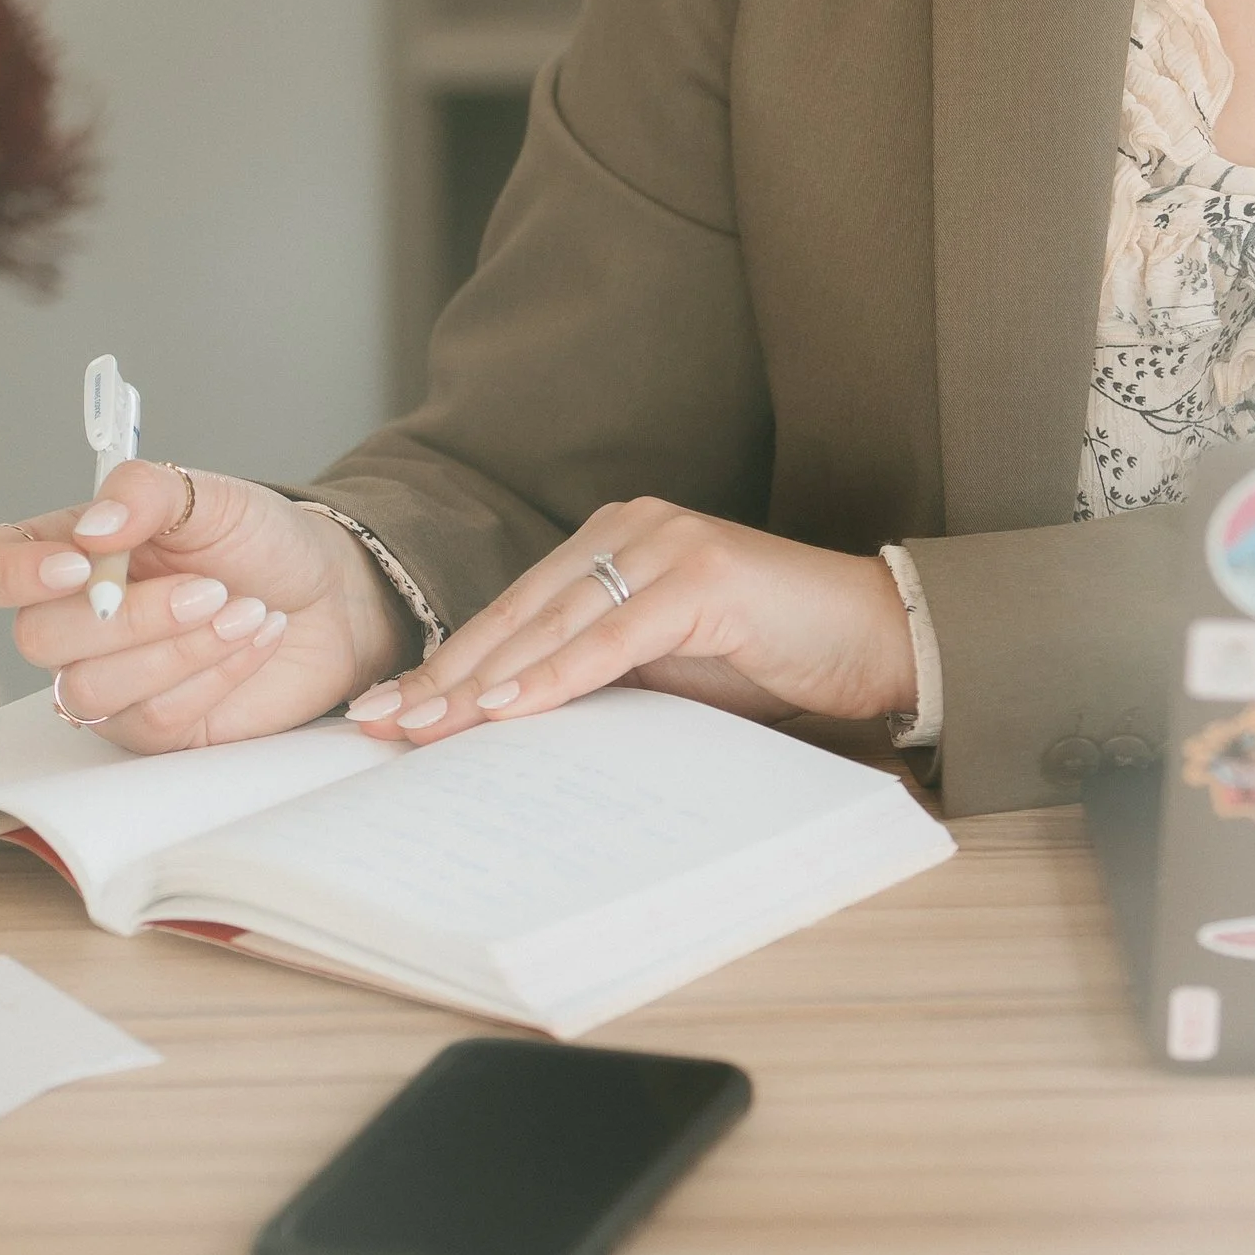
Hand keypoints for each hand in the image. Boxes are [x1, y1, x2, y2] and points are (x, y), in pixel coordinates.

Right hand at [0, 466, 411, 751]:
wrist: (329, 594)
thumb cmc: (259, 541)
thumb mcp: (211, 495)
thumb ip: (147, 493)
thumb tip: (91, 527)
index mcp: (63, 552)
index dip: (1, 574)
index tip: (77, 563)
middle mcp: (71, 621)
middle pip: (37, 639)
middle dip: (134, 615)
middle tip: (212, 586)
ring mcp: (106, 680)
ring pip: (93, 688)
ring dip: (181, 648)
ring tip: (246, 609)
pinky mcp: (150, 728)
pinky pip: (151, 721)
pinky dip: (213, 675)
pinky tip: (253, 640)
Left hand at [345, 498, 915, 747]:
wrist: (874, 640)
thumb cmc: (770, 658)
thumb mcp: (665, 669)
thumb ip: (596, 674)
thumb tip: (506, 723)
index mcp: (618, 541)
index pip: (515, 611)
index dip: (451, 662)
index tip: (389, 711)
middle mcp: (634, 528)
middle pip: (519, 613)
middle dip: (445, 674)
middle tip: (380, 723)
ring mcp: (667, 544)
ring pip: (553, 623)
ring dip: (483, 683)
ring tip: (423, 727)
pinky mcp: (702, 575)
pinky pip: (612, 637)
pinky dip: (556, 676)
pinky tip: (507, 709)